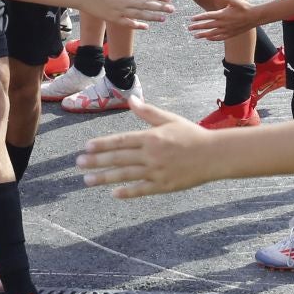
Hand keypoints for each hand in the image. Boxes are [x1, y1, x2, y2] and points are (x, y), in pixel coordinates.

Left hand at [76, 100, 212, 197]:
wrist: (214, 155)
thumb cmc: (191, 134)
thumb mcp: (169, 119)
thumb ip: (148, 113)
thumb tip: (131, 100)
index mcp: (151, 136)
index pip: (121, 140)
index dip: (102, 144)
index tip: (86, 148)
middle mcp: (151, 154)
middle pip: (118, 158)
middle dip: (96, 161)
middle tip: (79, 164)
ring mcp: (157, 171)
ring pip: (126, 174)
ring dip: (105, 177)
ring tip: (87, 180)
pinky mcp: (164, 185)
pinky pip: (142, 189)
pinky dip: (128, 192)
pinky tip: (114, 193)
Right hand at [77, 0, 174, 29]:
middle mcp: (124, 1)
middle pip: (146, 5)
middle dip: (160, 7)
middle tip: (172, 9)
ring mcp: (119, 11)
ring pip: (140, 15)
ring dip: (153, 17)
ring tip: (164, 18)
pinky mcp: (114, 18)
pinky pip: (128, 23)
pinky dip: (138, 25)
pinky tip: (146, 27)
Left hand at [186, 0, 256, 42]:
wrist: (255, 17)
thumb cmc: (244, 7)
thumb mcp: (234, 0)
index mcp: (222, 14)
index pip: (207, 16)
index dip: (198, 18)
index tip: (191, 19)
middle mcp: (223, 23)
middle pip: (207, 26)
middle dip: (197, 27)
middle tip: (189, 28)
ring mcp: (227, 30)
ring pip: (212, 33)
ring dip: (203, 35)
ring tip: (195, 36)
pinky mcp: (231, 34)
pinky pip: (220, 38)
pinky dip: (213, 38)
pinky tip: (208, 38)